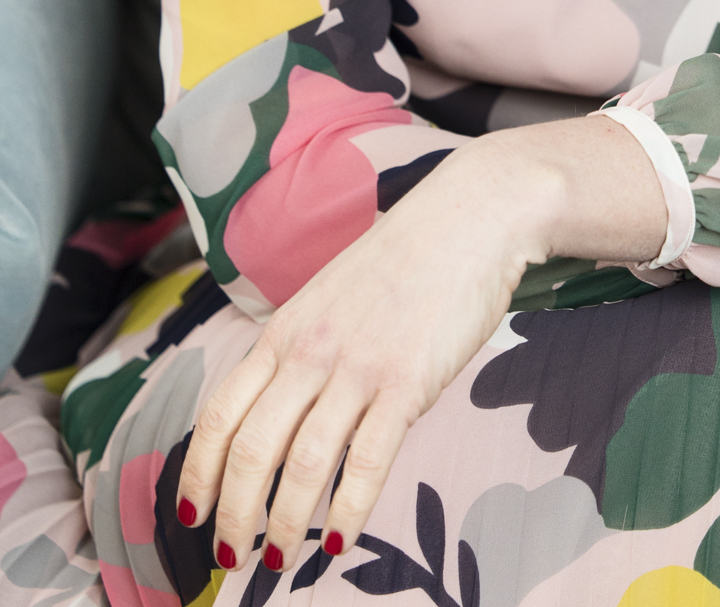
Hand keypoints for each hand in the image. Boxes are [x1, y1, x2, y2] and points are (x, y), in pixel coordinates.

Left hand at [175, 116, 666, 573]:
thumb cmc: (407, 260)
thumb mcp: (332, 297)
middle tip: (230, 557)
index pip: (221, 413)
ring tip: (278, 561)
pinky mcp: (407, 381)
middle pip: (251, 449)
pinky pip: (367, 461)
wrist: (469, 216)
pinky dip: (347, 509)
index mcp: (285, 330)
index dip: (198, 472)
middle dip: (233, 514)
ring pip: (301, 464)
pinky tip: (341, 541)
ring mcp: (358, 367)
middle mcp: (311, 351)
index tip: (191, 514)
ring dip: (283, 524)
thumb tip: (280, 410)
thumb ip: (302, 348)